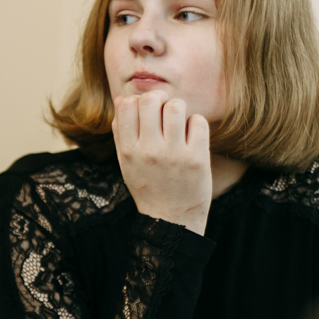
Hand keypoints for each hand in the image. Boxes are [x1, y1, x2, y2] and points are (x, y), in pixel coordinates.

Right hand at [112, 92, 210, 234]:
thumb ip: (121, 131)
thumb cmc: (148, 187)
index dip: (137, 101)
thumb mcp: (126, 163)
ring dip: (178, 109)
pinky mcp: (197, 159)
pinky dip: (195, 123)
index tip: (146, 113)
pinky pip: (198, 121)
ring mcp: (174, 154)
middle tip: (164, 112)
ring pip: (176, 106)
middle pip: (151, 99)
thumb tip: (121, 98)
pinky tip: (191, 136)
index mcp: (129, 151)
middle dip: (159, 99)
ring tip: (178, 123)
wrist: (171, 220)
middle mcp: (149, 151)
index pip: (128, 105)